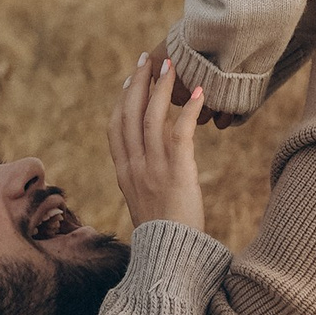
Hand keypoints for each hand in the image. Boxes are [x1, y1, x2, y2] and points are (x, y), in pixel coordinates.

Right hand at [108, 50, 207, 233]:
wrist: (169, 256)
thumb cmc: (163, 234)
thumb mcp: (143, 203)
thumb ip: (143, 179)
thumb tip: (150, 167)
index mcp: (124, 172)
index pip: (116, 127)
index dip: (121, 100)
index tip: (129, 81)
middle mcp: (134, 165)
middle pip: (129, 113)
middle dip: (138, 82)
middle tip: (147, 59)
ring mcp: (153, 167)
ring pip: (152, 116)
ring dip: (161, 87)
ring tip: (171, 65)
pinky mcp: (176, 171)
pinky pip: (180, 132)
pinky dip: (188, 109)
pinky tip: (199, 92)